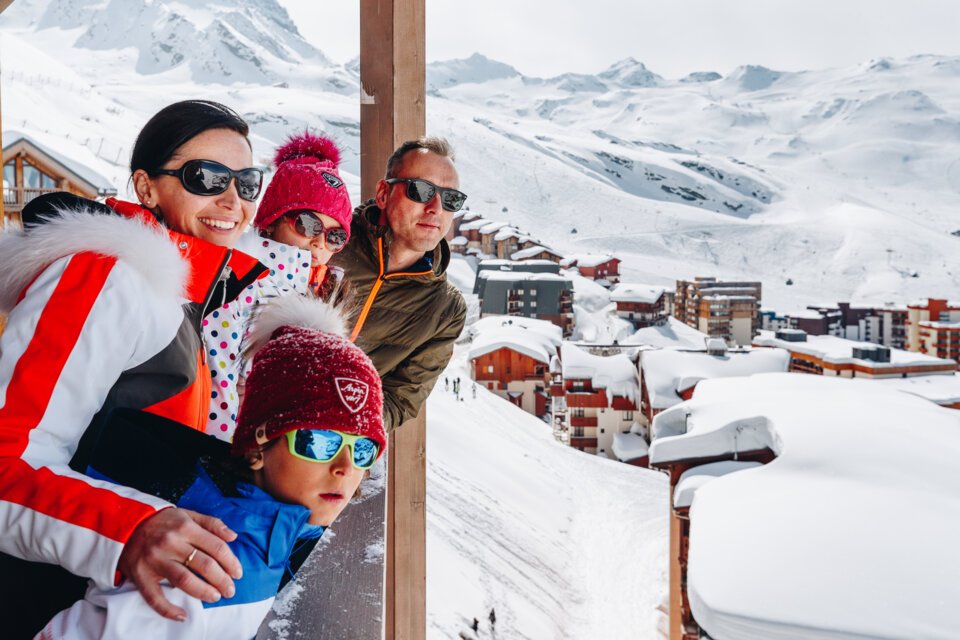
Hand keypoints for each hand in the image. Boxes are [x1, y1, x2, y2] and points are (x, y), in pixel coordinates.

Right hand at [117, 507, 242, 620]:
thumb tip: (233, 536)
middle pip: (204, 565)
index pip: (216, 547)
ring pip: (184, 580)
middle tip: (230, 590)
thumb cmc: (162, 521)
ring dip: (203, 592)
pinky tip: (182, 615)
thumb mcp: (188, 514)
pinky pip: (154, 597)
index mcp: (186, 527)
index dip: (231, 562)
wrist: (124, 524)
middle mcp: (171, 543)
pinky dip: (168, 609)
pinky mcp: (140, 575)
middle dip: (222, 580)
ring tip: (215, 597)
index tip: (238, 573)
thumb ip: (212, 523)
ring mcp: (155, 560)